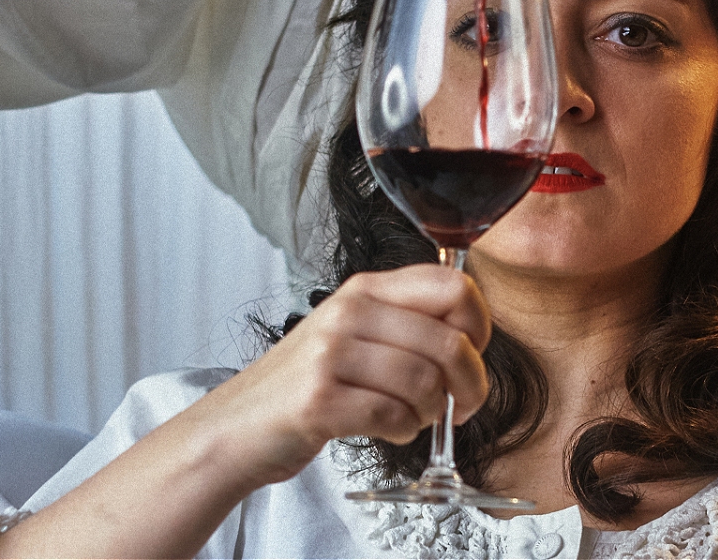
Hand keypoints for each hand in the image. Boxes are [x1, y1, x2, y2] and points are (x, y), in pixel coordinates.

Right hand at [189, 264, 493, 488]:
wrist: (237, 426)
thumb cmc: (306, 384)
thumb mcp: (353, 333)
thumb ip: (406, 323)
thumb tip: (472, 335)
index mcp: (365, 289)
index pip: (453, 285)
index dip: (480, 324)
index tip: (473, 352)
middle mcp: (348, 313)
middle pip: (449, 342)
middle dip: (470, 384)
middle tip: (463, 405)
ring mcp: (330, 355)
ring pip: (425, 383)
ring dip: (432, 412)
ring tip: (414, 417)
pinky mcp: (320, 400)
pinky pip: (394, 417)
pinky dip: (404, 432)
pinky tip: (390, 430)